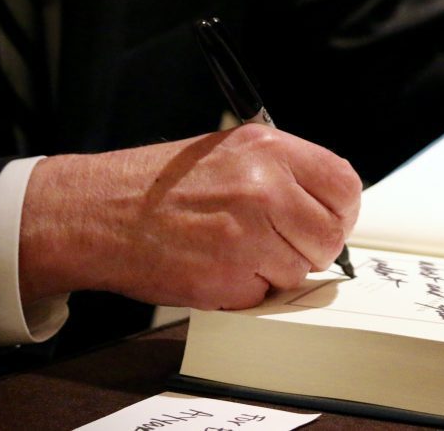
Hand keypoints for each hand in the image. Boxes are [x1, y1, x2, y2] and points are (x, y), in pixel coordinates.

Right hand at [17, 125, 361, 309]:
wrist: (98, 212)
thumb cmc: (158, 186)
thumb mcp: (228, 152)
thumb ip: (282, 172)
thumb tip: (326, 202)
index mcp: (268, 149)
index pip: (344, 185)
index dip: (339, 211)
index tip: (325, 220)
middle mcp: (263, 187)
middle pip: (330, 235)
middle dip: (310, 247)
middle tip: (274, 242)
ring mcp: (247, 234)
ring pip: (301, 269)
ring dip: (275, 271)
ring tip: (233, 250)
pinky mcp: (229, 277)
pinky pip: (266, 295)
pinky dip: (247, 291)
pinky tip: (216, 266)